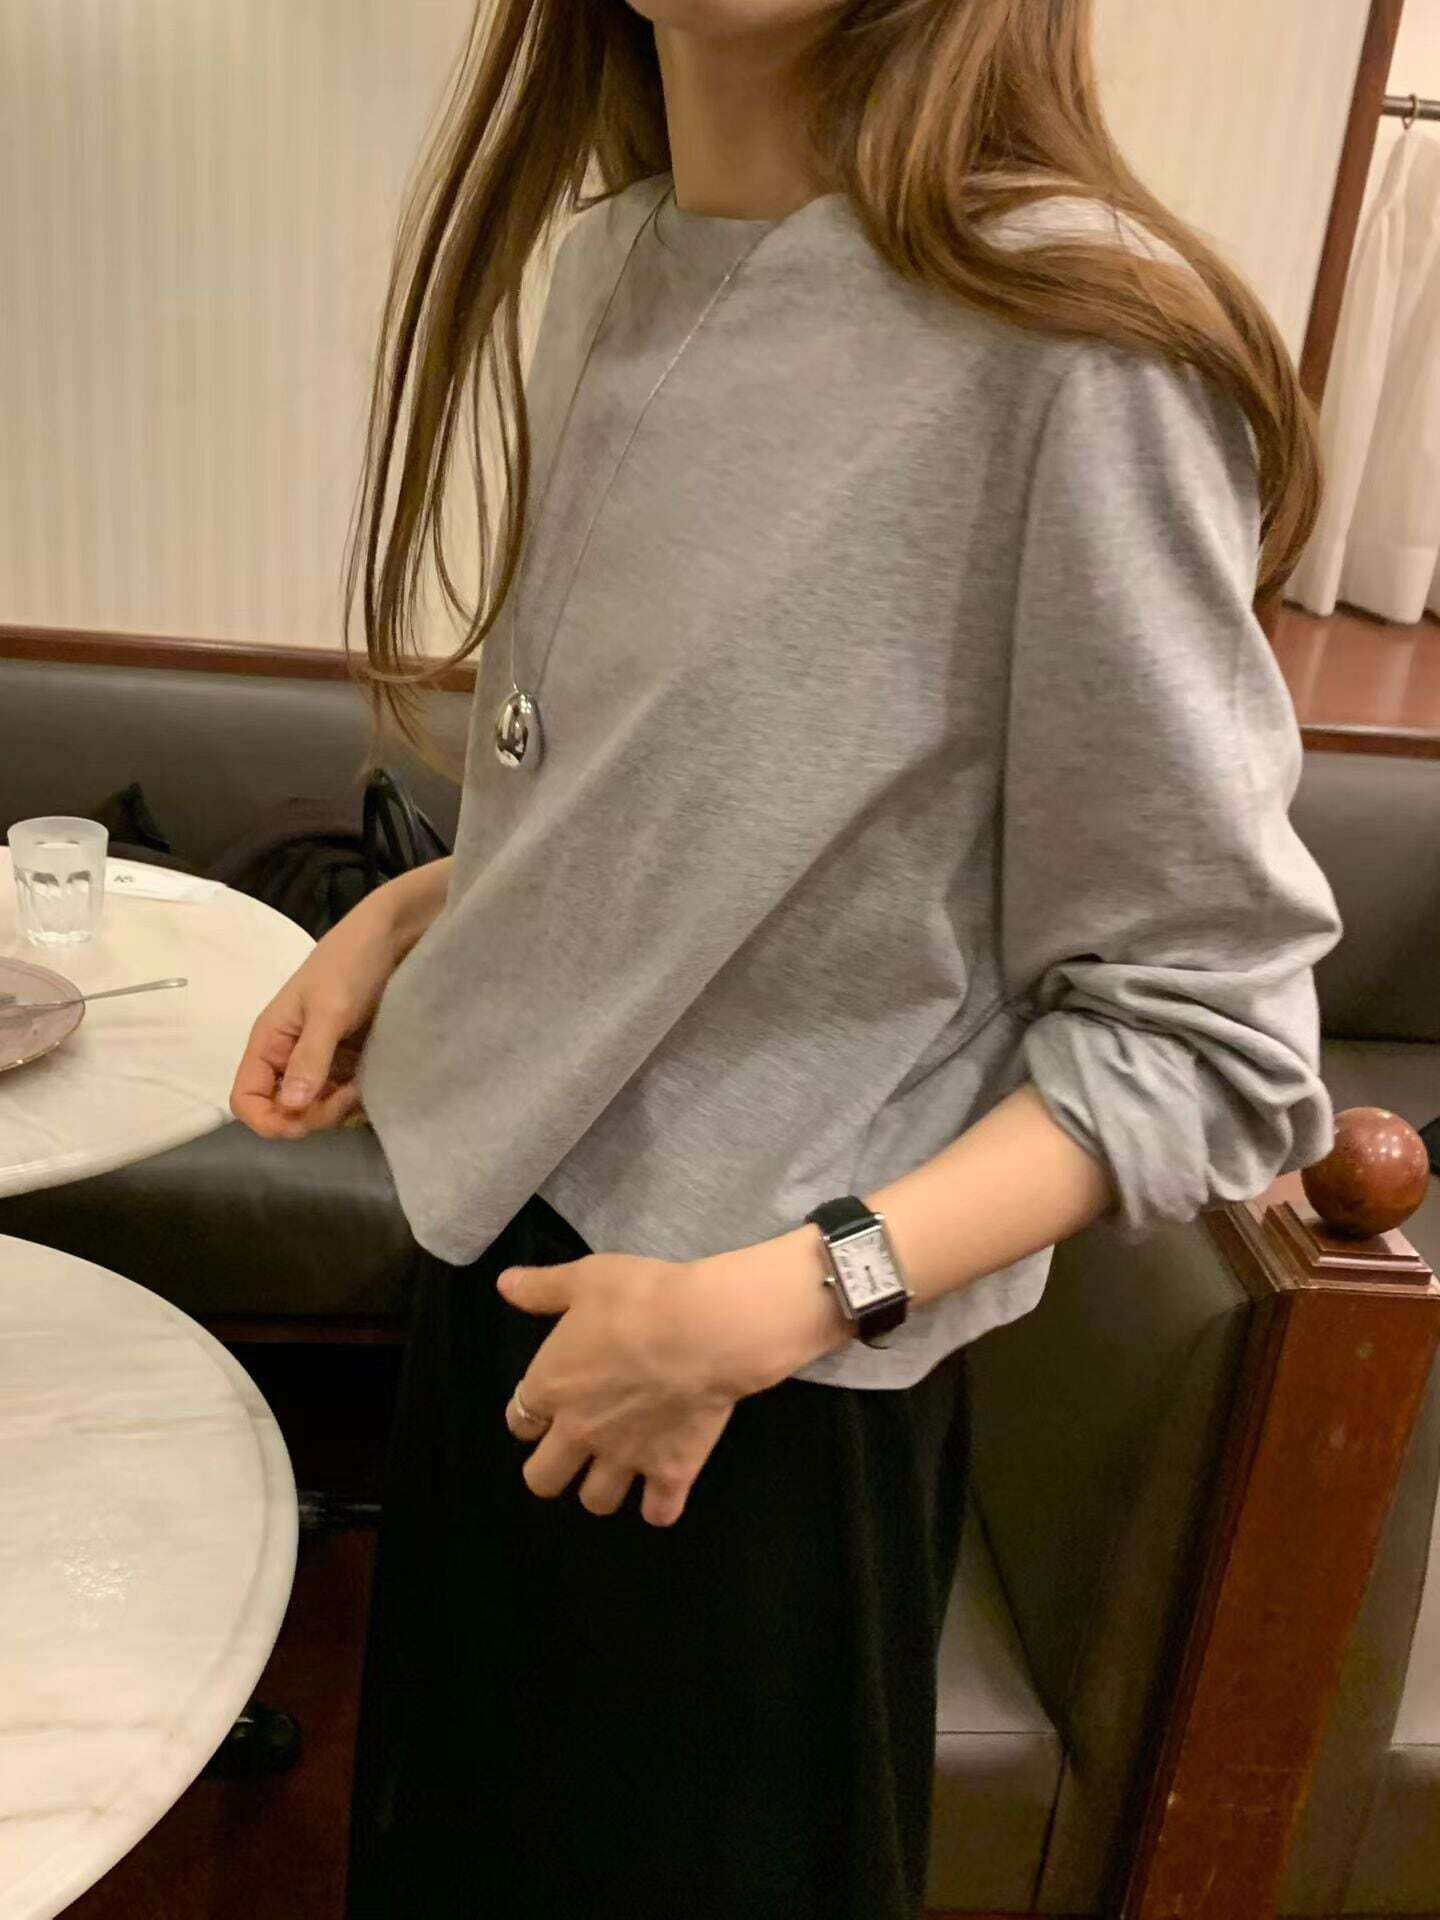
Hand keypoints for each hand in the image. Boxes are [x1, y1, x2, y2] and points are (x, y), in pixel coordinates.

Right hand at [229, 893, 402, 1139]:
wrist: (393, 937)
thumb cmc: (351, 964)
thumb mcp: (330, 1009)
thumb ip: (311, 1057)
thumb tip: (292, 1107)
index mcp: (269, 1042)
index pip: (245, 1099)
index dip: (267, 1119)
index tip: (302, 1121)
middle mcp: (289, 1056)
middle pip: (284, 1112)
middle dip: (313, 1115)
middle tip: (348, 1094)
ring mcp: (319, 1060)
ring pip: (316, 1109)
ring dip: (337, 1109)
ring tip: (362, 1085)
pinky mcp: (348, 1060)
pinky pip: (342, 1096)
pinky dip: (354, 1099)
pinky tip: (372, 1084)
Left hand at [497, 1239, 848, 1525]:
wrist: (703, 1329)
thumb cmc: (639, 1299)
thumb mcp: (585, 1278)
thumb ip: (542, 1288)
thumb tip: (504, 1285)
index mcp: (551, 1387)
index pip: (520, 1420)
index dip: (530, 1414)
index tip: (546, 1403)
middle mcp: (579, 1432)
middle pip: (542, 1479)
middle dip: (552, 1468)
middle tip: (574, 1446)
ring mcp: (625, 1458)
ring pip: (596, 1501)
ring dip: (602, 1487)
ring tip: (619, 1467)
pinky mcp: (671, 1472)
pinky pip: (659, 1513)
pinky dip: (659, 1506)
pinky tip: (664, 1489)